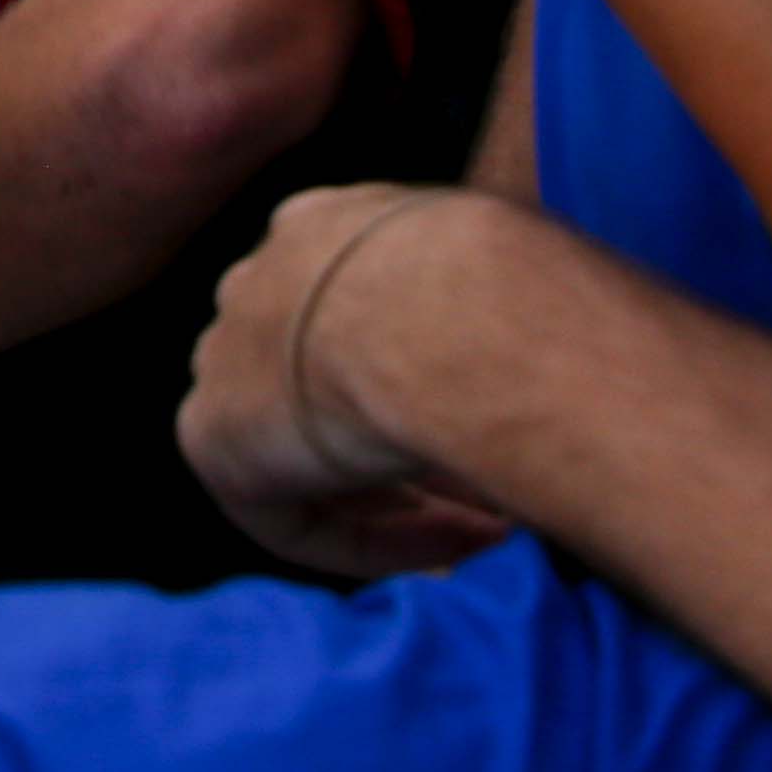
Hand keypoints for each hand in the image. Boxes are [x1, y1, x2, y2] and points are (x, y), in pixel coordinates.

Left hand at [177, 186, 523, 579]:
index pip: (358, 311)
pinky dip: (366, 541)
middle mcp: (264, 279)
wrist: (453, 311)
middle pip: (323, 382)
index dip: (430, 378)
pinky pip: (289, 513)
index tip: (498, 415)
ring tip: (487, 530)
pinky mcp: (211, 436)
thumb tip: (560, 355)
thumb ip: (507, 306)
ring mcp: (225, 353)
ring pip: (309, 450)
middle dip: (401, 441)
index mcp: (328, 225)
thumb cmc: (512, 282)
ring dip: (393, 496)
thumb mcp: (517, 273)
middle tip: (494, 487)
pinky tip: (448, 546)